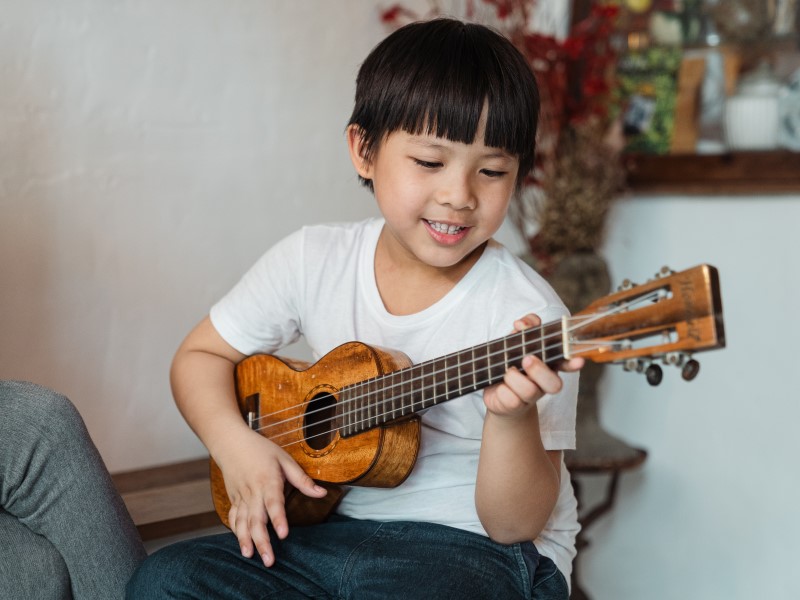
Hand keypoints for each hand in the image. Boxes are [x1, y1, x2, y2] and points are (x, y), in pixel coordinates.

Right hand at [216, 430, 326, 566]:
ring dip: (245, 540)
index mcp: (268, 480)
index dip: (278, 519)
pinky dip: (236, 532)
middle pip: (256, 519)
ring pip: (242, 522)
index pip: (273, 502)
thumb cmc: (261, 449)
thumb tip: (322, 493)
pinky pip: (233, 518)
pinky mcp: (233, 499)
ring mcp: (241, 496)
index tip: (284, 534)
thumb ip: (302, 479)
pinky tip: (242, 544)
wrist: (231, 442)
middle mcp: (253, 491)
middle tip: (269, 560)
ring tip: (250, 556)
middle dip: (262, 541)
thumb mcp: (284, 459)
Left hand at [483, 314, 582, 417]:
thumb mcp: (517, 340)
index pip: (566, 363)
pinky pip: (511, 400)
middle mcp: (543, 382)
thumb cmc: (511, 361)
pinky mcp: (515, 406)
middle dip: (540, 370)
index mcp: (549, 364)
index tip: (578, 361)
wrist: (496, 391)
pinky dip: (502, 390)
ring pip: (530, 391)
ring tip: (506, 371)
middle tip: (526, 359)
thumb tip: (522, 324)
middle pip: (554, 384)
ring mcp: (530, 397)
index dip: (572, 363)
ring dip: (514, 377)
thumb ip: (525, 326)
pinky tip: (500, 386)